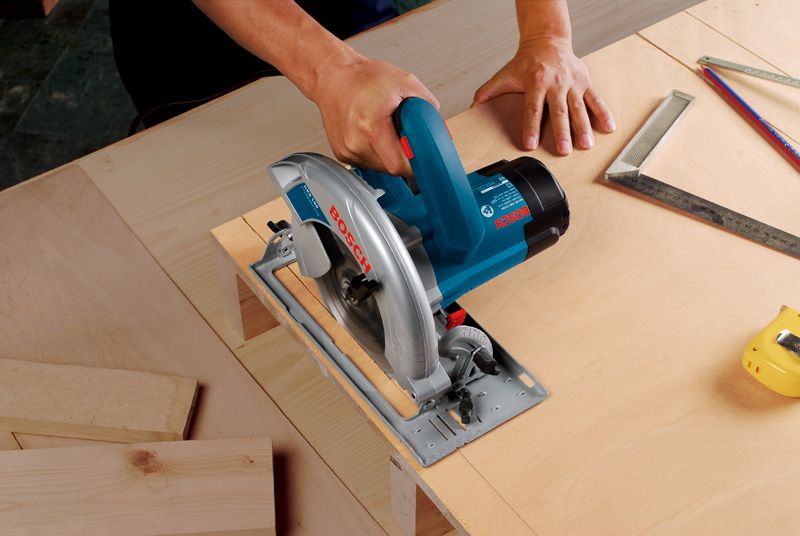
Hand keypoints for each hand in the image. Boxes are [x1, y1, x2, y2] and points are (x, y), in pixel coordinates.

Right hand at [311, 55, 438, 175]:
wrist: (333, 77)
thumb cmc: (364, 78)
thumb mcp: (406, 82)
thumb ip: (427, 106)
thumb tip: (440, 130)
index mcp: (371, 125)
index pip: (399, 165)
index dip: (414, 164)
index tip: (420, 158)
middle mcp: (355, 141)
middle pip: (391, 168)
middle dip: (403, 155)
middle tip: (401, 133)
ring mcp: (347, 150)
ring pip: (380, 168)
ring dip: (389, 154)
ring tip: (384, 129)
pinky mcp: (342, 154)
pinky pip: (368, 163)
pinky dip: (376, 152)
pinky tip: (371, 133)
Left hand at [474, 37, 614, 154]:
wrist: (548, 41)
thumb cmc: (526, 62)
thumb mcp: (505, 74)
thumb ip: (488, 91)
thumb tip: (472, 107)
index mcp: (535, 82)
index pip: (532, 109)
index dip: (530, 127)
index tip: (530, 144)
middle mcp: (556, 83)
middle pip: (558, 111)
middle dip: (561, 131)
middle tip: (563, 150)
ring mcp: (573, 83)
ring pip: (579, 108)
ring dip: (583, 128)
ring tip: (585, 145)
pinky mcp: (585, 82)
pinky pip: (595, 100)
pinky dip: (603, 113)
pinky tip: (608, 128)